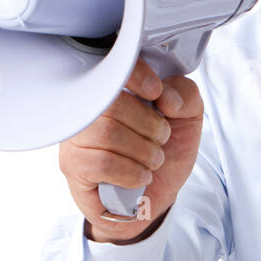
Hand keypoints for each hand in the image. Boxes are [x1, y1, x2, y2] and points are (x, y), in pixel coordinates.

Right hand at [58, 57, 203, 242]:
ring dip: (143, 150)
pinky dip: (131, 171)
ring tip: (153, 159)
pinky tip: (141, 175)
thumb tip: (166, 96)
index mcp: (112, 88)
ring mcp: (75, 138)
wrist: (157, 194)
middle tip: (161, 137)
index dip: (134, 74)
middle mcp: (86, 109)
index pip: (110, 66)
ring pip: (106, 133)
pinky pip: (100, 163)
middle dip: (149, 125)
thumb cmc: (165, 151)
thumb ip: (186, 95)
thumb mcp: (188, 117)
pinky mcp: (73, 168)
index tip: (156, 91)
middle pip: (111, 104)